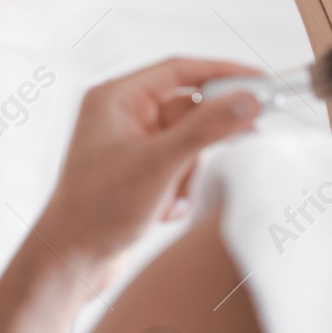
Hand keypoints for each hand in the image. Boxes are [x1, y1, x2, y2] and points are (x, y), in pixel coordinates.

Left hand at [35, 58, 261, 288]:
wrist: (72, 262)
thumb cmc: (98, 210)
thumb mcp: (160, 164)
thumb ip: (207, 128)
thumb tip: (248, 99)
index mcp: (115, 99)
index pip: (179, 70)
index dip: (222, 72)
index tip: (260, 80)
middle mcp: (121, 117)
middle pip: (189, 107)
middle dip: (209, 133)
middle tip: (250, 134)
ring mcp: (130, 146)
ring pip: (188, 143)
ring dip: (190, 172)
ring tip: (171, 197)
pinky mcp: (139, 174)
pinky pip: (179, 168)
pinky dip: (181, 189)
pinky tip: (162, 213)